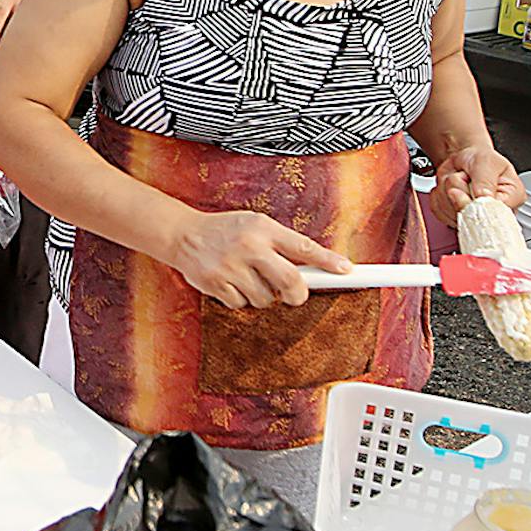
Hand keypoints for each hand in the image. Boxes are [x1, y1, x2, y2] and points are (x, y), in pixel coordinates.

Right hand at [163, 206, 352, 308]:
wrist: (183, 234)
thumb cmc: (226, 230)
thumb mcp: (256, 225)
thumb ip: (281, 243)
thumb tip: (315, 267)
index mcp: (263, 228)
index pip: (303, 246)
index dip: (327, 260)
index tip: (346, 270)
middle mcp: (249, 247)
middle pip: (290, 281)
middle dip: (297, 293)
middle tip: (294, 294)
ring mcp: (231, 267)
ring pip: (265, 298)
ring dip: (264, 296)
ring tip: (250, 279)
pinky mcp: (216, 284)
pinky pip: (241, 305)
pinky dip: (241, 300)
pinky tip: (232, 283)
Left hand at [430, 146, 524, 226]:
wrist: (463, 159)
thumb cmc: (480, 159)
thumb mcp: (487, 161)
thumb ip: (486, 180)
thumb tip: (483, 197)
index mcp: (512, 198)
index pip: (496, 213)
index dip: (479, 202)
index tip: (472, 188)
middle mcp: (495, 213)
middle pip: (472, 217)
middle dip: (460, 193)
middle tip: (463, 177)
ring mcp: (475, 218)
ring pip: (452, 214)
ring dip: (447, 193)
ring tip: (459, 180)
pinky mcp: (456, 219)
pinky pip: (441, 213)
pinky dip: (439, 198)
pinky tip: (449, 189)